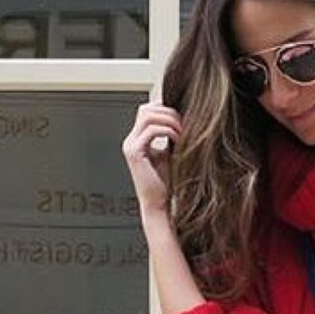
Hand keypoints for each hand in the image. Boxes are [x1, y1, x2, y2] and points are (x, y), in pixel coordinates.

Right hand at [122, 102, 182, 217]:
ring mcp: (130, 146)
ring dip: (169, 120)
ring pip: (148, 116)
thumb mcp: (169, 154)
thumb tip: (183, 120)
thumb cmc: (165, 184)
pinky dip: (167, 131)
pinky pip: (151, 130)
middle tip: (184, 124)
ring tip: (182, 132)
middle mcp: (131, 141)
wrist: (158, 205)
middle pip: (146, 109)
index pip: (147, 111)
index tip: (183, 121)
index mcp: (137, 140)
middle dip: (168, 113)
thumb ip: (170, 136)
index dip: (166, 110)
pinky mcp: (135, 153)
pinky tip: (178, 139)